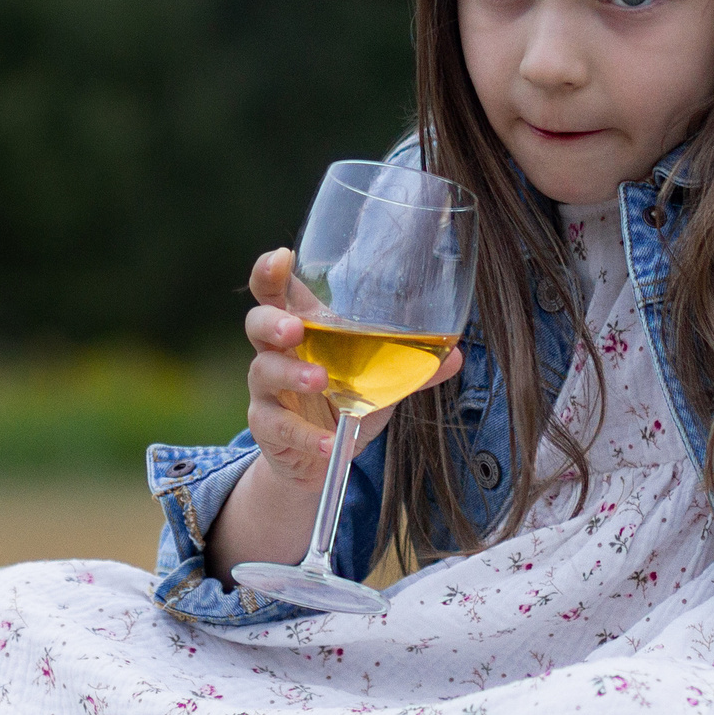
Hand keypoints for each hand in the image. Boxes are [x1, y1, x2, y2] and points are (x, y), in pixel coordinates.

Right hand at [241, 246, 464, 489]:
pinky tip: (329, 443)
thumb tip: (457, 354)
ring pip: (264, 372)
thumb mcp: (379, 379)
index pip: (274, 290)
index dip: (269, 271)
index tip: (282, 256)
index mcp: (301, 327)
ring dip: (291, 374)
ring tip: (320, 381)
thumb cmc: (345, 401)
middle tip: (294, 329)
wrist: (317, 458)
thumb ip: (410, 365)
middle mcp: (276, 352)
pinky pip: (279, 427)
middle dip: (272, 321)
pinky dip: (306, 435)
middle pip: (256, 322)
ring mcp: (267, 390)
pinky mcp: (267, 427)